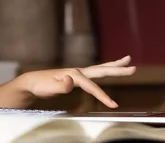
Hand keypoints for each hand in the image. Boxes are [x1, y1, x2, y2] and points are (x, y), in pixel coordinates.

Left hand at [20, 55, 135, 108]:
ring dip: (114, 65)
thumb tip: (70, 80)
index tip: (114, 105)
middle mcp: (78, 71)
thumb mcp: (48, 87)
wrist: (31, 82)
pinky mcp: (76, 77)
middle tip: (133, 67)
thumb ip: (61, 85)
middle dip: (117, 69)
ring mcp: (78, 73)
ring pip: (99, 69)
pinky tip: (108, 70)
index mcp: (74, 74)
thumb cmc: (40, 85)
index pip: (92, 86)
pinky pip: (95, 74)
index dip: (103, 96)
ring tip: (127, 59)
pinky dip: (105, 71)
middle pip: (101, 70)